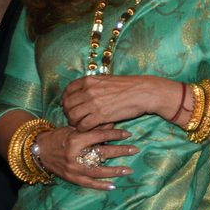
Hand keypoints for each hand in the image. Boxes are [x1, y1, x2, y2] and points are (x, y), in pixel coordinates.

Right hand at [35, 124, 137, 189]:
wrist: (38, 151)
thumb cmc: (58, 137)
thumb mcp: (73, 129)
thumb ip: (93, 129)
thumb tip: (113, 125)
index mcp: (76, 140)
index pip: (100, 136)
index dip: (115, 135)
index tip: (128, 134)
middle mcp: (75, 155)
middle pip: (102, 153)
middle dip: (120, 151)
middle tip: (135, 149)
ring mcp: (73, 169)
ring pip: (98, 171)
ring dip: (115, 171)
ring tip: (129, 170)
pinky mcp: (71, 178)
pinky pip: (88, 183)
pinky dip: (101, 186)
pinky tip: (113, 186)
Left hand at [61, 75, 180, 130]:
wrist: (144, 92)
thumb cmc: (129, 86)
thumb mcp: (107, 80)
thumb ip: (93, 85)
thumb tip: (84, 92)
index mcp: (89, 80)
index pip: (68, 90)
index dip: (65, 99)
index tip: (68, 105)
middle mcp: (88, 91)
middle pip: (67, 104)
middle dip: (68, 112)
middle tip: (74, 117)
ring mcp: (93, 103)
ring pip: (73, 116)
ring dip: (75, 122)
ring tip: (81, 124)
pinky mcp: (100, 116)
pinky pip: (83, 125)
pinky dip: (83, 129)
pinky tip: (89, 129)